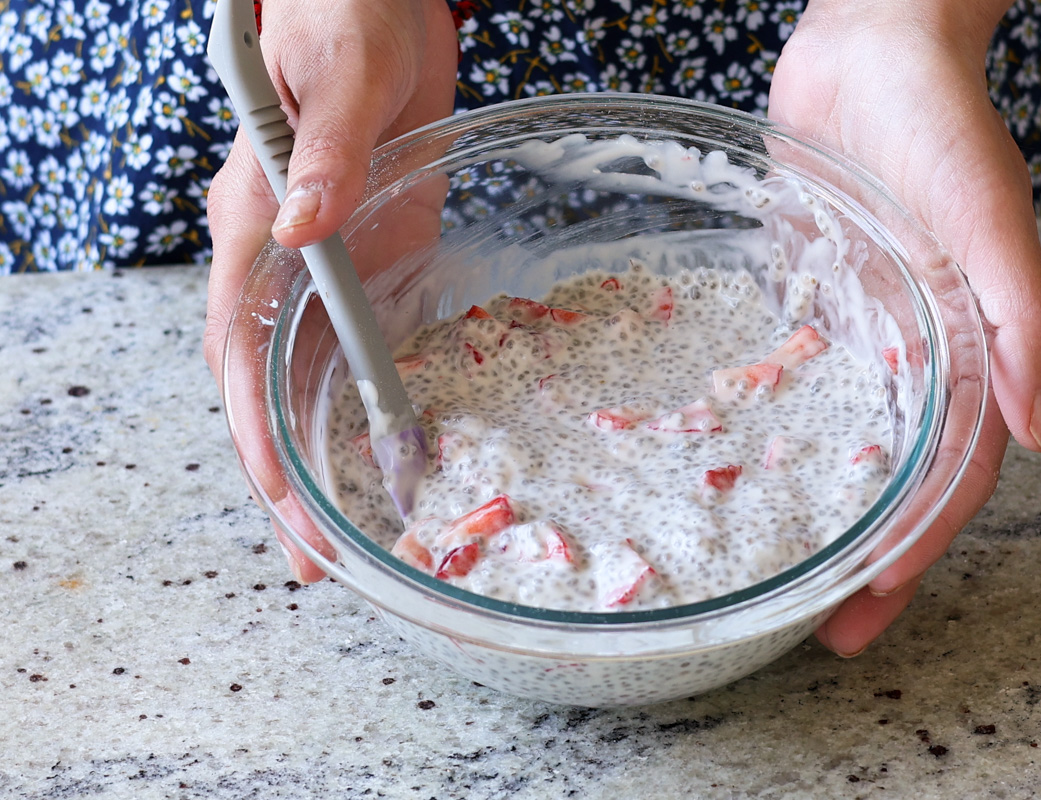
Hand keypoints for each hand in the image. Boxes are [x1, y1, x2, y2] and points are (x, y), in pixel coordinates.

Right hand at [204, 0, 458, 580]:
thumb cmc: (344, 17)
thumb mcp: (338, 74)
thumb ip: (323, 151)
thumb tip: (301, 231)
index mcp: (251, 220)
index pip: (237, 344)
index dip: (253, 425)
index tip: (280, 495)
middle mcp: (278, 259)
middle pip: (264, 387)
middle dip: (283, 474)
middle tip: (313, 563)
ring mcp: (322, 265)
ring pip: (307, 379)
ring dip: (321, 458)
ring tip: (343, 538)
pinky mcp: (369, 257)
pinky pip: (357, 343)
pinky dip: (363, 404)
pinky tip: (385, 452)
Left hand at [768, 0, 1040, 655]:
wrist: (869, 47)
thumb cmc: (939, 118)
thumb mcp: (985, 210)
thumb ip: (1017, 313)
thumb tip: (1034, 429)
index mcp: (964, 349)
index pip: (950, 477)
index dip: (916, 545)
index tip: (869, 606)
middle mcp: (914, 354)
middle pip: (898, 482)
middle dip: (868, 561)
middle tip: (822, 631)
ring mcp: (861, 332)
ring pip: (847, 445)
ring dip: (824, 512)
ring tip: (782, 572)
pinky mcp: (811, 299)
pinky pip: (794, 381)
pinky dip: (776, 432)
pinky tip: (735, 470)